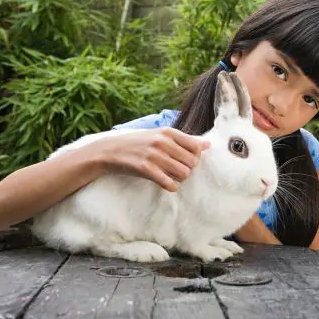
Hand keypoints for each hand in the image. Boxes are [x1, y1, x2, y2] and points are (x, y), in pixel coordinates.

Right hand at [91, 127, 209, 191]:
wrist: (110, 151)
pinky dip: (171, 186)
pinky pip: (170, 184)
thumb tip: (208, 145)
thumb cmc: (139, 143)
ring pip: (184, 174)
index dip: (195, 157)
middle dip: (188, 169)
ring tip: (171, 176)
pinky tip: (165, 182)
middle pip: (192, 163)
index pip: (196, 147)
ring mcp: (154, 155)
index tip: (185, 160)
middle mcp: (163, 142)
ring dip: (180, 179)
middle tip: (177, 170)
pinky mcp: (146, 169)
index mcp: (168, 132)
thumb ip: (184, 140)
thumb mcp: (160, 135)